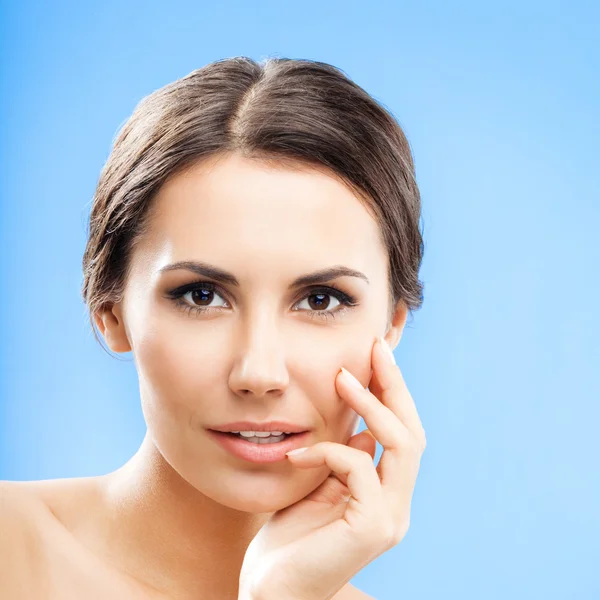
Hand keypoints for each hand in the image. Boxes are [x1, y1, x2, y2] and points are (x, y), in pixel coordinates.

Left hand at [238, 336, 426, 599]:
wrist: (271, 594)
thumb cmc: (289, 540)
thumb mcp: (318, 486)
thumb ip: (343, 460)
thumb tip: (360, 428)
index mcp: (386, 494)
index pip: (402, 433)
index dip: (393, 392)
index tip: (375, 353)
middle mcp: (396, 505)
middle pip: (412, 432)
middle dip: (394, 386)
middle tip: (375, 348)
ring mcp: (389, 518)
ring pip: (402, 445)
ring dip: (373, 405)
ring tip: (343, 378)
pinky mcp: (371, 529)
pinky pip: (357, 468)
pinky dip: (327, 450)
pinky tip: (297, 454)